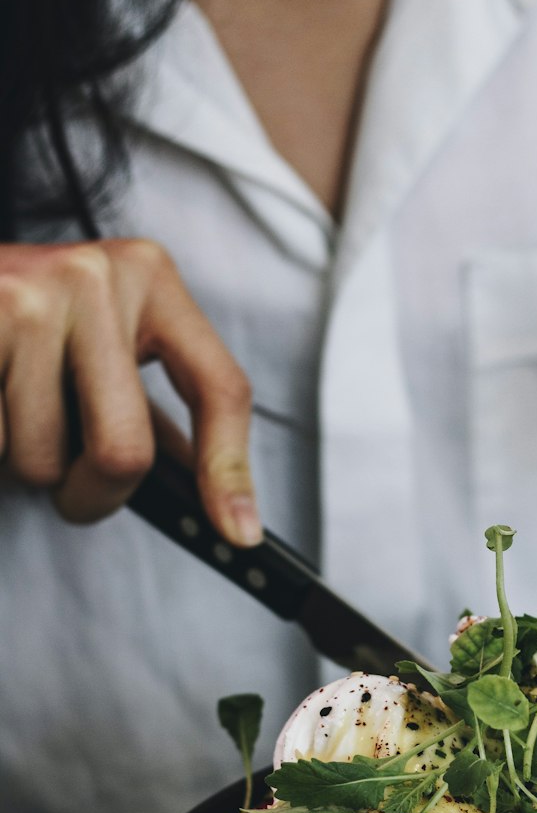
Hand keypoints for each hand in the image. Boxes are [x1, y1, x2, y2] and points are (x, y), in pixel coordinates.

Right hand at [0, 238, 261, 542]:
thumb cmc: (29, 318)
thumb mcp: (105, 341)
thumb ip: (152, 410)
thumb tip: (215, 500)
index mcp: (149, 278)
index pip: (219, 388)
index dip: (229, 472)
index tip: (239, 534)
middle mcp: (95, 278)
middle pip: (125, 452)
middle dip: (92, 496)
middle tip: (71, 489)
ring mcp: (28, 299)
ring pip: (42, 462)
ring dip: (21, 466)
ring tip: (10, 412)